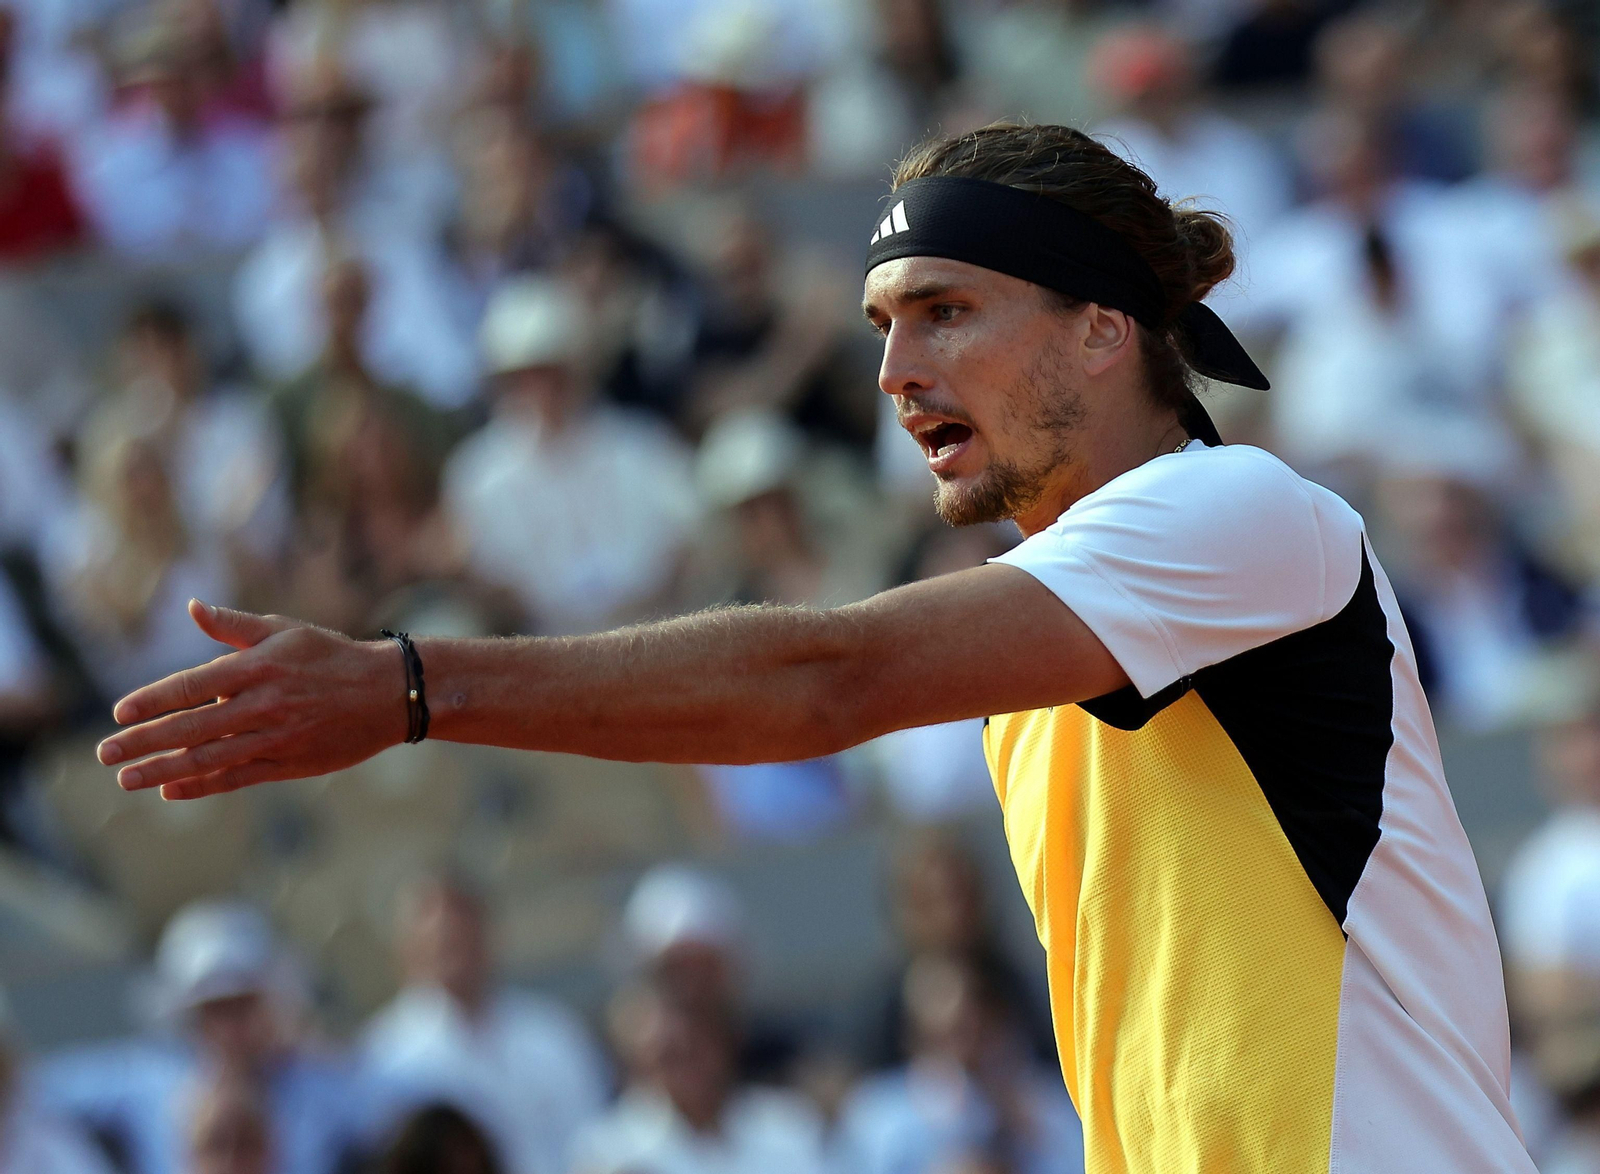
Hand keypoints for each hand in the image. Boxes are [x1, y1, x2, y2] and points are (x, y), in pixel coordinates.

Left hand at [97, 600, 406, 799]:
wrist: (388, 693)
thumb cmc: (331, 657)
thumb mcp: (285, 631)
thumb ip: (233, 625)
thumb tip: (191, 608)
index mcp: (258, 667)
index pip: (192, 686)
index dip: (152, 701)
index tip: (118, 713)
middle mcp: (263, 704)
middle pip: (191, 727)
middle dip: (143, 741)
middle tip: (105, 754)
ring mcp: (276, 737)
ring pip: (209, 758)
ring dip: (162, 770)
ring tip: (126, 779)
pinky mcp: (290, 763)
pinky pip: (237, 777)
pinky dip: (202, 785)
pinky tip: (171, 790)